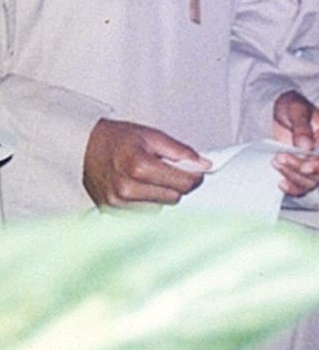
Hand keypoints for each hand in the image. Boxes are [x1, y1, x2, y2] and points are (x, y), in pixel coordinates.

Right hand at [82, 117, 209, 207]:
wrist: (84, 147)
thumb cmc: (117, 139)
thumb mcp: (152, 135)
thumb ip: (180, 151)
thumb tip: (204, 164)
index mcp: (139, 166)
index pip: (182, 184)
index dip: (194, 177)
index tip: (195, 171)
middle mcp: (127, 188)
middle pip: (174, 198)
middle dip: (177, 184)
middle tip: (168, 170)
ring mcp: (118, 202)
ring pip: (160, 208)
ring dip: (161, 194)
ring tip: (148, 177)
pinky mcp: (111, 211)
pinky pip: (143, 213)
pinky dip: (146, 202)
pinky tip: (137, 187)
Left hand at [270, 90, 318, 198]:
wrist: (279, 111)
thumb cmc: (292, 106)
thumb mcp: (296, 109)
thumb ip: (301, 127)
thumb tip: (306, 146)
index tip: (305, 167)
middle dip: (299, 170)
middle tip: (280, 158)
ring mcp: (315, 164)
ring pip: (310, 182)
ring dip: (292, 177)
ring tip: (276, 162)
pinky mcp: (302, 171)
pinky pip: (301, 187)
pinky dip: (291, 188)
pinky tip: (280, 182)